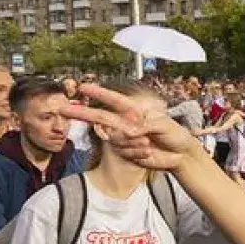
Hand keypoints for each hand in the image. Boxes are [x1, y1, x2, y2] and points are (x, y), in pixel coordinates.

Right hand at [61, 83, 203, 170]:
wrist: (182, 156)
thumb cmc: (176, 135)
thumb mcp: (164, 125)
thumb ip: (146, 125)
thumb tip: (131, 131)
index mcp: (136, 111)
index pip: (114, 100)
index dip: (99, 94)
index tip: (83, 87)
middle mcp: (127, 123)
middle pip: (100, 117)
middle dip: (81, 113)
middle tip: (62, 108)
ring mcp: (125, 138)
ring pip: (116, 139)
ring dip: (133, 144)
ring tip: (150, 145)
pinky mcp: (128, 153)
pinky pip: (124, 152)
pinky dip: (136, 153)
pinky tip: (148, 153)